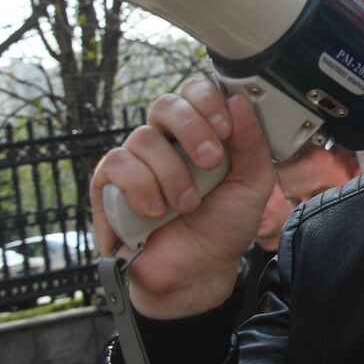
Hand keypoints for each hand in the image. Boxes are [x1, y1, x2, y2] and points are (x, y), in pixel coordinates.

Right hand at [91, 77, 275, 318]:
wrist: (198, 272)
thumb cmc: (224, 226)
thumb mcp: (253, 184)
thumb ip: (252, 143)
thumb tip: (240, 100)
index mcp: (201, 134)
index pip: (194, 92)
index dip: (207, 101)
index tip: (225, 129)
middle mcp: (167, 142)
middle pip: (166, 104)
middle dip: (193, 130)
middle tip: (211, 163)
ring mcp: (138, 162)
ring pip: (144, 138)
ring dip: (173, 174)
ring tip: (187, 204)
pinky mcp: (110, 185)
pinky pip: (116, 165)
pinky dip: (141, 188)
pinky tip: (156, 210)